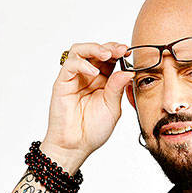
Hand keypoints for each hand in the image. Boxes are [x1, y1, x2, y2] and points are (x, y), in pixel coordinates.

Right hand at [41, 41, 135, 170]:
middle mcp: (88, 76)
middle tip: (121, 50)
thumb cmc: (93, 130)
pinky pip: (70, 64)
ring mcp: (74, 78)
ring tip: (107, 55)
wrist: (76, 145)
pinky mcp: (63, 82)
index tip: (128, 52)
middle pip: (95, 51)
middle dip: (109, 47)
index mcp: (102, 81)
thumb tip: (128, 71)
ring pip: (80, 51)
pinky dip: (82, 64)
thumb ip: (117, 88)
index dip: (118, 52)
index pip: (109, 59)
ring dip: (94, 48)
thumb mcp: (112, 108)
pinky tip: (94, 73)